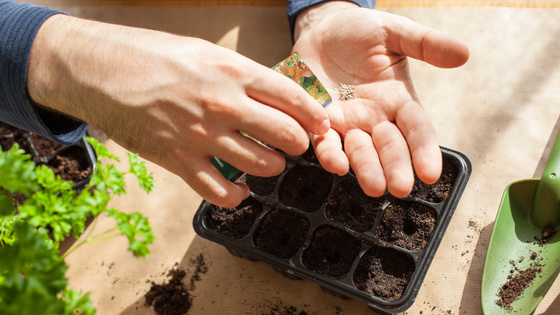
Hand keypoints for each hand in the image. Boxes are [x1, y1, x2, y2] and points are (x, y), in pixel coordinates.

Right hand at [27, 15, 329, 206]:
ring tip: (269, 161)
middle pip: (286, 135)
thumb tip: (274, 96)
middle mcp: (223, 104)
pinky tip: (241, 189)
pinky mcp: (179, 161)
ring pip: (262, 165)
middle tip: (296, 145)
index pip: (293, 98)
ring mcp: (201, 135)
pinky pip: (222, 191)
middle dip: (299, 144)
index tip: (320, 125)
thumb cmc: (151, 56)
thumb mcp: (204, 52)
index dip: (314, 116)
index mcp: (232, 71)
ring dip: (273, 166)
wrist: (99, 70)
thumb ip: (241, 75)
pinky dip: (238, 195)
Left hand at [293, 2, 468, 197]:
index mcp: (398, 100)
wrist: (321, 30)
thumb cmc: (359, 31)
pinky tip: (336, 164)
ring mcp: (348, 123)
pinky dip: (330, 154)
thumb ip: (425, 43)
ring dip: (366, 169)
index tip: (431, 172)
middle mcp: (375, 117)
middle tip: (400, 188)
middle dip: (396, 167)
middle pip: (390, 147)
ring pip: (359, 151)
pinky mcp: (320, 123)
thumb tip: (463, 54)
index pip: (416, 128)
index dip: (424, 149)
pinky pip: (325, 143)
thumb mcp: (394, 32)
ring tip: (374, 186)